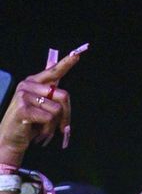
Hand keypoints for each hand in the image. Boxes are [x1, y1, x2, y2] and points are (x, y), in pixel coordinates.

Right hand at [0, 51, 83, 165]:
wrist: (11, 139)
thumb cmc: (30, 122)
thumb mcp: (41, 105)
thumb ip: (50, 91)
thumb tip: (58, 76)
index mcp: (33, 82)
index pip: (53, 71)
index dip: (66, 63)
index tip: (78, 54)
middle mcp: (27, 85)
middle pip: (63, 96)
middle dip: (66, 115)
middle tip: (61, 126)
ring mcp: (23, 95)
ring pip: (57, 109)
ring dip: (55, 124)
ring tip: (43, 128)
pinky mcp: (22, 108)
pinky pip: (49, 118)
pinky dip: (48, 129)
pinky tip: (37, 131)